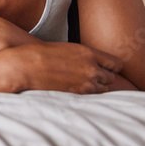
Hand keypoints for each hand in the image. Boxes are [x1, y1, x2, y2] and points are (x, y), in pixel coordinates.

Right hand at [0, 42, 121, 93]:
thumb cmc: (44, 55)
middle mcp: (91, 68)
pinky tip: (80, 89)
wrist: (28, 65)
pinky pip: (94, 96)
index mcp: (89, 53)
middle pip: (112, 78)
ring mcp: (86, 83)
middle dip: (105, 78)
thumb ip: (85, 56)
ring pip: (104, 88)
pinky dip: (90, 94)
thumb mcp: (69, 49)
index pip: (116, 63)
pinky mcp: (79, 94)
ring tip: (85, 84)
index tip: (108, 68)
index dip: (113, 67)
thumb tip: (94, 64)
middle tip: (94, 77)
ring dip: (98, 87)